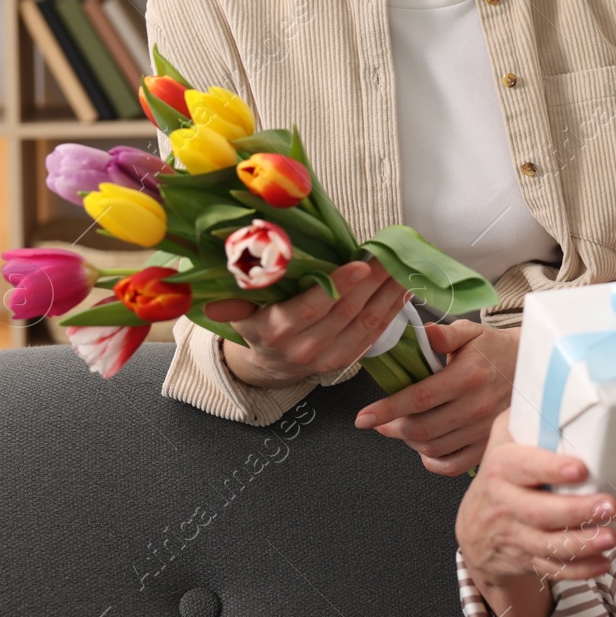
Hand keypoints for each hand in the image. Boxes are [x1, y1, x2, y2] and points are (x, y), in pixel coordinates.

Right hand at [204, 260, 410, 386]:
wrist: (269, 364)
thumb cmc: (258, 322)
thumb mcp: (239, 310)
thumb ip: (231, 301)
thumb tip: (210, 295)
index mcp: (276, 328)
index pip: (312, 305)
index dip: (339, 285)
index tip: (361, 263)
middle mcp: (304, 346)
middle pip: (347, 310)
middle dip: (375, 280)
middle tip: (394, 251)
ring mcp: (328, 357)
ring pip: (366, 322)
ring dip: (390, 292)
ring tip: (405, 265)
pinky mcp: (347, 361)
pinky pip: (375, 334)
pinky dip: (393, 310)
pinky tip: (404, 288)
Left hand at [353, 321, 518, 475]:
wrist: (533, 369)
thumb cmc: (495, 349)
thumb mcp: (471, 332)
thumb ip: (443, 334)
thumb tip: (422, 333)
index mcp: (467, 377)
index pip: (419, 398)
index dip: (387, 410)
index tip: (363, 418)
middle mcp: (476, 407)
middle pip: (421, 429)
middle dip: (392, 427)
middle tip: (380, 420)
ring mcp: (482, 431)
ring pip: (432, 449)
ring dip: (409, 442)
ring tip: (403, 427)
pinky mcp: (486, 446)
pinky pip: (452, 466)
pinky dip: (431, 461)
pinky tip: (425, 446)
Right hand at [456, 411, 615, 587]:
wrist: (475, 524)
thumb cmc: (502, 471)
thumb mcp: (504, 437)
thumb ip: (527, 416)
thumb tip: (560, 385)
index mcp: (501, 468)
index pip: (523, 467)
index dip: (550, 468)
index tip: (580, 468)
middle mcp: (505, 503)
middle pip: (540, 512)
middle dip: (576, 511)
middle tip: (610, 505)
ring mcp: (515, 535)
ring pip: (548, 545)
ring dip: (581, 544)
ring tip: (611, 537)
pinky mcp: (527, 558)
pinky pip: (552, 569)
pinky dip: (579, 570)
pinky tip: (603, 562)